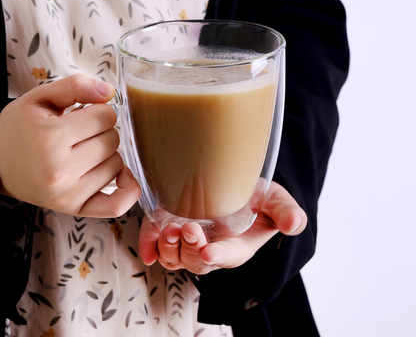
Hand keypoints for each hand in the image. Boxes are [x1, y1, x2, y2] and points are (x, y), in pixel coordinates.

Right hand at [0, 74, 140, 216]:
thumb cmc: (19, 130)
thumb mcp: (38, 98)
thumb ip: (75, 86)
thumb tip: (109, 92)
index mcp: (50, 139)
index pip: (106, 117)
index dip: (99, 110)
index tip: (84, 114)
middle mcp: (60, 170)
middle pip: (113, 141)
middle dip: (102, 131)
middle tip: (81, 133)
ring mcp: (68, 194)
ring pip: (117, 165)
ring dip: (107, 155)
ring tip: (83, 151)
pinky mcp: (75, 209)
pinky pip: (116, 205)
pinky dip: (128, 191)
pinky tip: (122, 176)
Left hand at [138, 181, 306, 273]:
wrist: (235, 187)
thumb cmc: (256, 199)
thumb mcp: (275, 201)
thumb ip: (286, 212)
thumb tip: (295, 223)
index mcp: (237, 246)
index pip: (227, 255)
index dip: (218, 255)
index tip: (209, 252)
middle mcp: (211, 248)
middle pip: (197, 260)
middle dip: (190, 248)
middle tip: (188, 229)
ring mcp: (189, 241)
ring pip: (175, 257)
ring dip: (170, 248)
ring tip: (171, 231)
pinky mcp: (171, 228)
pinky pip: (156, 244)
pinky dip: (150, 246)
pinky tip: (149, 247)